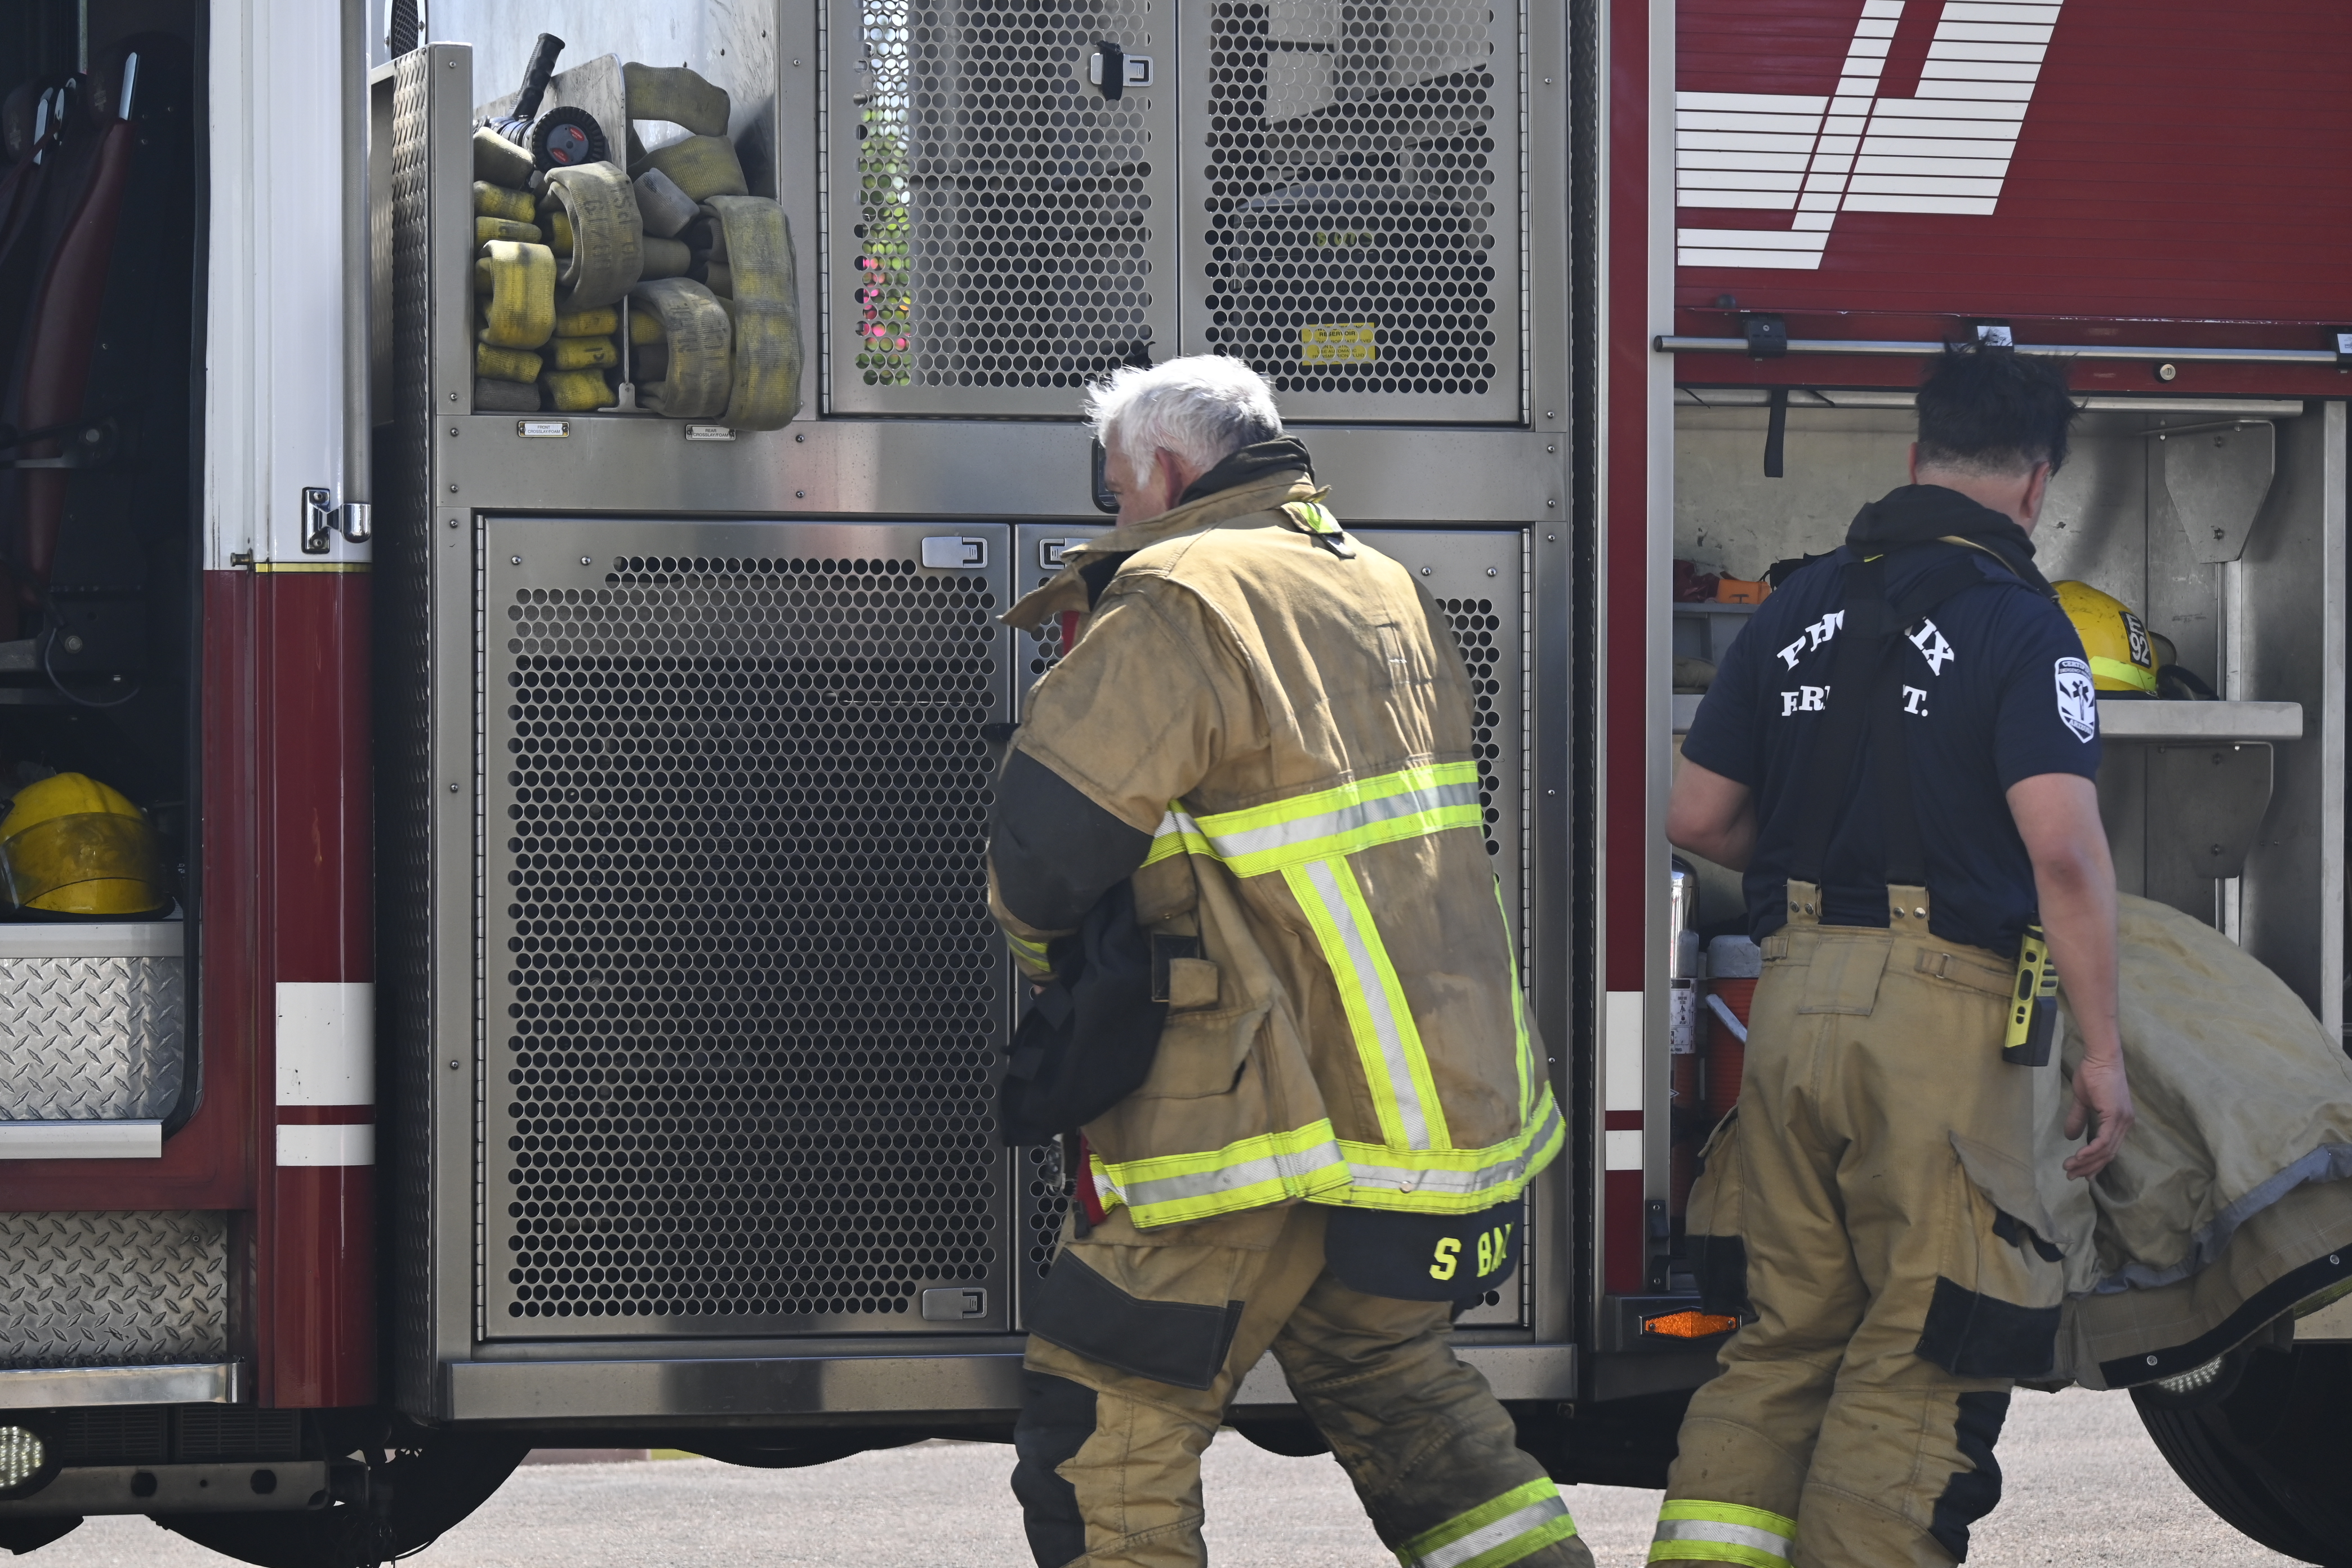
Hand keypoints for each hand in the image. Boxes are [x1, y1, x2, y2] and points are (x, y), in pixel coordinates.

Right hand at [2063, 1051, 2134, 1178]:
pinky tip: (2078, 1157)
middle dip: (2089, 1167)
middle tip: (2071, 1175)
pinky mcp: (2115, 1117)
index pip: (2109, 1149)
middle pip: (2108, 1154)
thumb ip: (2078, 1119)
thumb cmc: (2093, 1074)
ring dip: (2086, 1162)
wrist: (2100, 1058)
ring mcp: (2122, 1121)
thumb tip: (2069, 1137)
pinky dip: (2091, 1151)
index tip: (2081, 1173)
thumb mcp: (2083, 1101)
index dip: (2095, 1163)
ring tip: (2069, 1168)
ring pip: (2106, 1151)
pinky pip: (2104, 1141)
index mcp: (2120, 1121)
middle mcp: (2125, 1124)